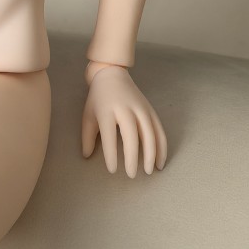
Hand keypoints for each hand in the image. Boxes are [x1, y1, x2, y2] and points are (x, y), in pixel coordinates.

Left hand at [80, 61, 166, 176]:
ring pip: (149, 133)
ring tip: (149, 171)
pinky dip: (161, 146)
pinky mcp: (150, 110)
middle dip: (132, 157)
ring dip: (151, 154)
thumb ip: (87, 136)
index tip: (113, 170)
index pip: (110, 135)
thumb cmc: (97, 98)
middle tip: (131, 174)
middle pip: (131, 135)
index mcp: (107, 110)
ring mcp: (140, 108)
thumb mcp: (88, 115)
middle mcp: (125, 109)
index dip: (111, 154)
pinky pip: (159, 130)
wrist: (111, 74)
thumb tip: (86, 156)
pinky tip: (160, 161)